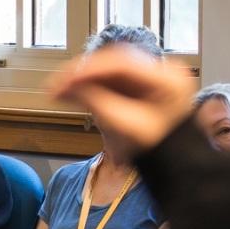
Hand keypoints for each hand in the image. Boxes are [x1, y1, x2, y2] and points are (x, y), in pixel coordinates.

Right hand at [49, 46, 196, 158]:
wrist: (172, 166)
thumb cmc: (157, 151)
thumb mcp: (125, 128)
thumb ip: (97, 103)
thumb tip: (68, 86)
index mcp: (168, 79)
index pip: (122, 63)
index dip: (90, 69)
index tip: (66, 79)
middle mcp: (162, 72)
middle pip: (114, 62)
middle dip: (83, 73)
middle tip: (57, 85)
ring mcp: (150, 77)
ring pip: (109, 69)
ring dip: (84, 79)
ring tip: (59, 90)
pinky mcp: (139, 86)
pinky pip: (110, 79)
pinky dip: (90, 85)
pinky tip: (71, 91)